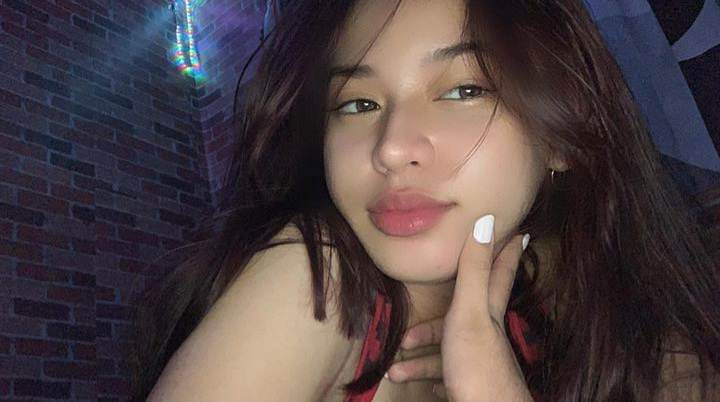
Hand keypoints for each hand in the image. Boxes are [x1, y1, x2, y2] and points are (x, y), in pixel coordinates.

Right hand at [386, 215, 533, 400]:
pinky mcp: (469, 386)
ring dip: (419, 358)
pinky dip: (428, 378)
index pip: (497, 272)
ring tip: (396, 367)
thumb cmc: (478, 366)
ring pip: (445, 351)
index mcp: (486, 313)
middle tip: (421, 315)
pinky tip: (418, 385)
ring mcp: (477, 362)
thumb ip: (473, 271)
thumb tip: (486, 220)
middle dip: (436, 317)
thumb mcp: (470, 313)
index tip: (517, 230)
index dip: (505, 250)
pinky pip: (445, 378)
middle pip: (462, 315)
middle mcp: (485, 335)